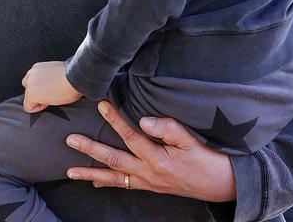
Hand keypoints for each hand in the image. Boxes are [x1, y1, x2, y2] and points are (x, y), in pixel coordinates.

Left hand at [21, 61, 81, 112]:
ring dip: (39, 100)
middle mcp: (31, 73)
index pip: (32, 81)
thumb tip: (50, 86)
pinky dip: (38, 109)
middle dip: (38, 94)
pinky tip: (50, 102)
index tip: (53, 89)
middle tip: (52, 94)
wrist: (76, 77)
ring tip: (53, 97)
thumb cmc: (73, 76)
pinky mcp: (31, 94)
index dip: (42, 88)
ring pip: (28, 98)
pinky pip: (28, 107)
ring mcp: (30, 84)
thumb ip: (49, 77)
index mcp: (38, 67)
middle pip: (28, 89)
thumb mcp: (57, 73)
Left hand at [65, 100, 234, 201]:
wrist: (223, 185)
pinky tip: (95, 181)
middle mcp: (148, 173)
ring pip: (114, 177)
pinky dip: (108, 182)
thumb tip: (143, 120)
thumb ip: (168, 128)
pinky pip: (124, 185)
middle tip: (70, 140)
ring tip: (70, 171)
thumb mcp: (192, 141)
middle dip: (89, 150)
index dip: (114, 119)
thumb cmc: (209, 160)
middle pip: (113, 159)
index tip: (101, 104)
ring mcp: (148, 182)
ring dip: (90, 172)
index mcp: (158, 159)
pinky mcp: (151, 186)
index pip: (130, 136)